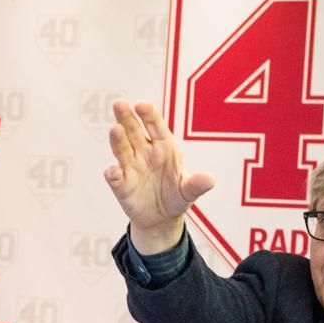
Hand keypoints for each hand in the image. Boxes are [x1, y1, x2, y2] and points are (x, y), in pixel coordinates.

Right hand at [105, 99, 214, 255]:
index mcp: (163, 147)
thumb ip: (197, 184)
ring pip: (122, 149)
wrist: (161, 219)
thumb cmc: (177, 197)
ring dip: (117, 139)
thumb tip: (210, 179)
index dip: (149, 115)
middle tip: (119, 104)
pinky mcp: (121, 185)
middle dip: (126, 117)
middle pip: (133, 130)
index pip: (155, 126)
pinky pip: (114, 177)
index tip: (142, 105)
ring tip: (115, 130)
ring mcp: (131, 167)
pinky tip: (114, 172)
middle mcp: (144, 152)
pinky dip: (113, 174)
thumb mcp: (189, 192)